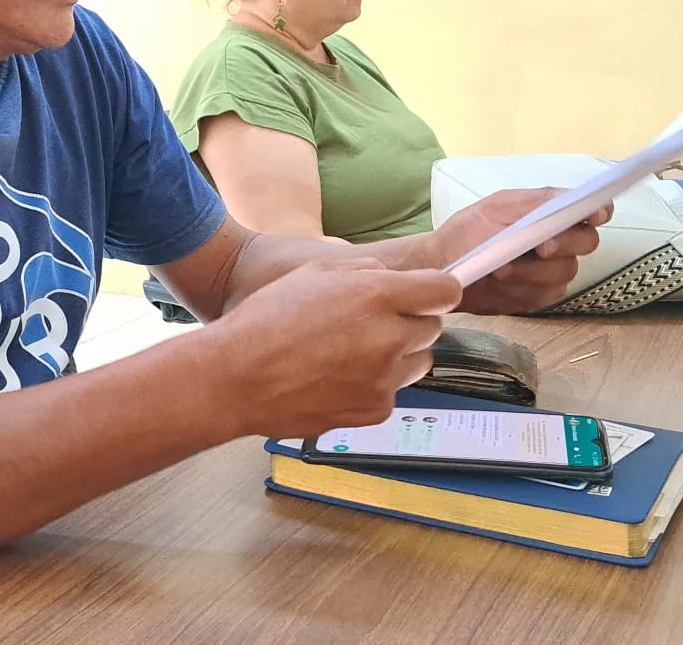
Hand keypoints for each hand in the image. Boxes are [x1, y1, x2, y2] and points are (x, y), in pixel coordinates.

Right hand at [203, 257, 462, 437]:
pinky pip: (391, 392)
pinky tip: (335, 377)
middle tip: (371, 322)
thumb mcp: (314, 272)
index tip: (425, 293)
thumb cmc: (266, 320)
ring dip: (396, 354)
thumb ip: (365, 271)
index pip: (446, 291)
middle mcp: (388, 338)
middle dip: (409, 321)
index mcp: (376, 296)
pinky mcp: (374, 411)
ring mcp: (384, 380)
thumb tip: (394, 278)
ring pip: (417, 362)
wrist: (236, 377)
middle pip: (432, 327)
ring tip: (350, 352)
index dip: (435, 290)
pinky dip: (373, 384)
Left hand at [433, 189, 608, 314]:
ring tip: (500, 267)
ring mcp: (553, 271)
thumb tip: (566, 199)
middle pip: (586, 242)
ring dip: (533, 270)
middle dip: (564, 243)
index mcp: (551, 213)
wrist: (443, 268)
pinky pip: (547, 294)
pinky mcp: (540, 295)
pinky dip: (522, 287)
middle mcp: (560, 242)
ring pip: (565, 271)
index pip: (591, 210)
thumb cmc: (468, 232)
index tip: (593, 215)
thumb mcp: (495, 208)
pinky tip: (501, 282)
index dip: (599, 211)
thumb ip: (532, 203)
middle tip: (541, 246)